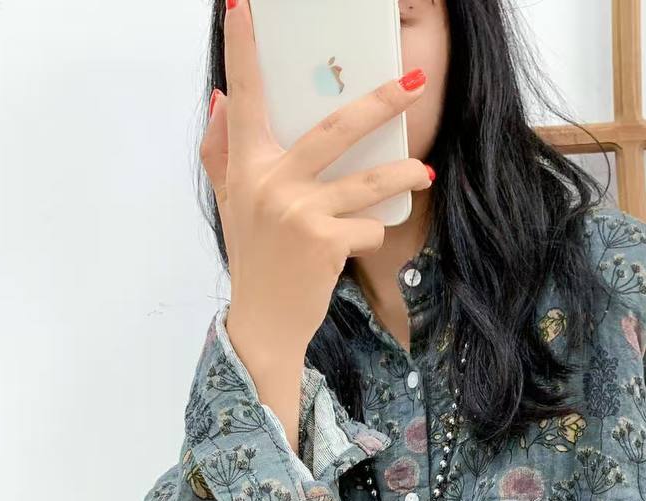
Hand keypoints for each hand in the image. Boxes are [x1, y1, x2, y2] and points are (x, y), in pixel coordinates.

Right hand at [200, 0, 434, 357]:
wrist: (264, 323)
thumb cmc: (254, 259)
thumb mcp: (230, 203)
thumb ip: (222, 150)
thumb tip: (220, 98)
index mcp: (246, 165)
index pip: (245, 97)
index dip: (243, 50)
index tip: (244, 6)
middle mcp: (271, 182)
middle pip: (335, 128)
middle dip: (380, 102)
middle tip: (414, 81)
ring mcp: (300, 212)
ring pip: (367, 181)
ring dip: (402, 174)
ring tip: (425, 171)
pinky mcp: (325, 243)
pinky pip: (368, 227)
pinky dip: (369, 235)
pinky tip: (355, 248)